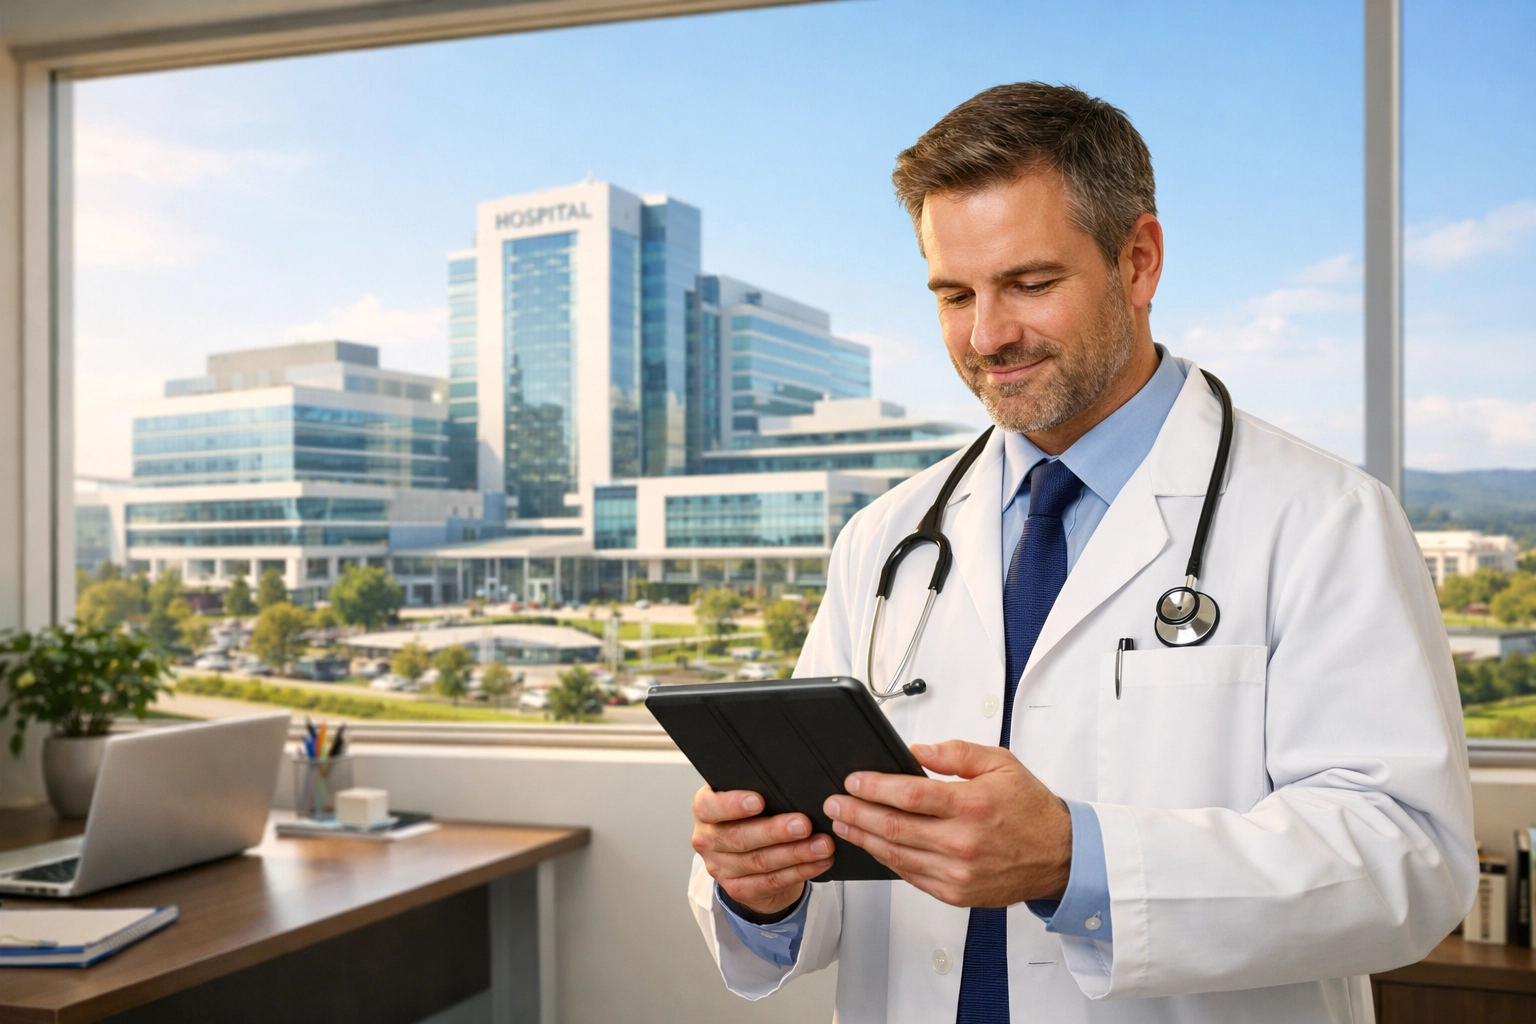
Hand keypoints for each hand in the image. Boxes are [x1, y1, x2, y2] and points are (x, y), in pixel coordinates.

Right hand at [691, 787, 834, 917]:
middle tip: (804, 824)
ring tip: (822, 845)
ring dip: (796, 853)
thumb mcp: (746, 799)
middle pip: (740, 837)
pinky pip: (771, 882)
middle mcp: (707, 840)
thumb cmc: (748, 817)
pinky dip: (799, 872)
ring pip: (759, 862)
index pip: (710, 806)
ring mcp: (720, 868)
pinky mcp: (738, 889)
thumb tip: (794, 786)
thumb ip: (760, 790)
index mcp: (705, 810)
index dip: (733, 804)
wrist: (745, 857)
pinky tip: (817, 862)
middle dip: (775, 831)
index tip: (759, 800)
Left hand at [822, 740, 1071, 907]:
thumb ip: (956, 753)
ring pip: (896, 855)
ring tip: (843, 823)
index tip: (852, 780)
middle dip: (856, 812)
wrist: (1060, 856)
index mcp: (971, 805)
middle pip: (893, 827)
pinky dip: (887, 860)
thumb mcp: (999, 763)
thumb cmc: (1030, 809)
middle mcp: (962, 842)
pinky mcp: (956, 893)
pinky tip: (873, 846)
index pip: (908, 794)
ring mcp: (957, 873)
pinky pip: (911, 876)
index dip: (873, 786)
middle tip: (834, 803)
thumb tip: (916, 750)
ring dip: (863, 838)